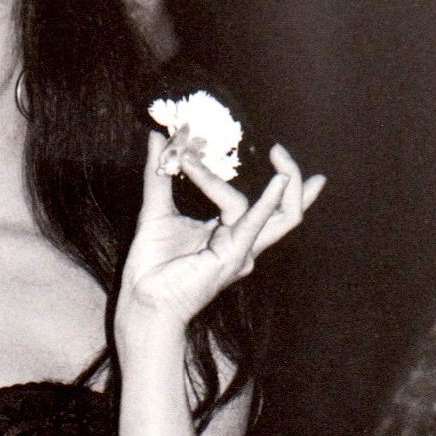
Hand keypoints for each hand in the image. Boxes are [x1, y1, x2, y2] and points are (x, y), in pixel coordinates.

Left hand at [117, 131, 325, 330]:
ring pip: (282, 216)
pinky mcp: (234, 256)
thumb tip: (157, 138)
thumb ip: (159, 172)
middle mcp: (243, 243)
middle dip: (293, 179)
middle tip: (280, 150)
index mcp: (229, 234)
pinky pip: (256, 224)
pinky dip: (269, 201)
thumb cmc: (151, 263)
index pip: (253, 200)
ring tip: (277, 153)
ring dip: (282, 181)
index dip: (235, 170)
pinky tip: (278, 181)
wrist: (143, 297)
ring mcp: (242, 251)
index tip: (199, 146)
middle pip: (286, 211)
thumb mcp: (156, 207)